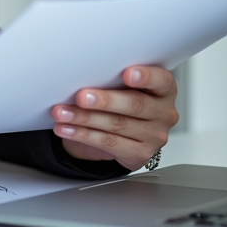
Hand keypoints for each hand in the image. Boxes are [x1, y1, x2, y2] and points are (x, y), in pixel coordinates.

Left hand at [51, 66, 178, 170]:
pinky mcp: (140, 154)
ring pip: (117, 125)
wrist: (121, 133)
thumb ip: (114, 79)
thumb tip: (85, 72)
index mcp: (164, 90)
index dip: (146, 76)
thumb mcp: (122, 86)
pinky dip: (83, 135)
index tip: (127, 73)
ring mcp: (155, 136)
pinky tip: (67, 129)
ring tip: (63, 113)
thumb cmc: (122, 100)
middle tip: (81, 96)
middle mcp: (164, 113)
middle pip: (135, 104)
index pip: (162, 80)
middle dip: (105, 100)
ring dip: (85, 118)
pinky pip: (109, 143)